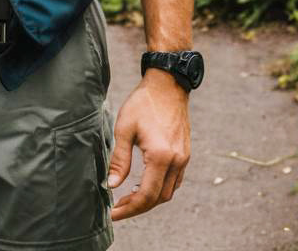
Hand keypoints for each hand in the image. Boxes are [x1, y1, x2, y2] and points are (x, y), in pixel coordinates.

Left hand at [106, 69, 190, 219]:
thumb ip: (119, 159)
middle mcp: (177, 161)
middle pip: (159, 198)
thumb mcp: (124, 128)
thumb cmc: (143, 103)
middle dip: (138, 207)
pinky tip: (144, 184)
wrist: (167, 84)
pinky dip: (160, 188)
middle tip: (118, 208)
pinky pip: (175, 181)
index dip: (129, 208)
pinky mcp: (185, 154)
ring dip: (150, 199)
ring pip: (169, 192)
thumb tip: (112, 185)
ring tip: (127, 199)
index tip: (113, 213)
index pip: (146, 195)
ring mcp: (184, 158)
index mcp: (161, 157)